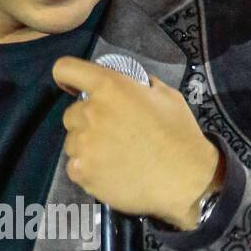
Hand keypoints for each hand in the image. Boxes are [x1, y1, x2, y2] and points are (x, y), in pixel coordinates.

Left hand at [53, 56, 221, 229]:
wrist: (184, 180)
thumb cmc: (179, 135)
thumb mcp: (166, 96)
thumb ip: (140, 86)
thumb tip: (132, 84)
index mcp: (109, 87)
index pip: (66, 69)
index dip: (67, 78)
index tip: (74, 88)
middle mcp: (90, 112)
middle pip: (71, 113)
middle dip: (87, 121)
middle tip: (111, 133)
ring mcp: (83, 144)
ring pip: (73, 142)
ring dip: (87, 146)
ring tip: (113, 157)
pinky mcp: (82, 171)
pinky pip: (75, 166)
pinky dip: (88, 169)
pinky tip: (110, 173)